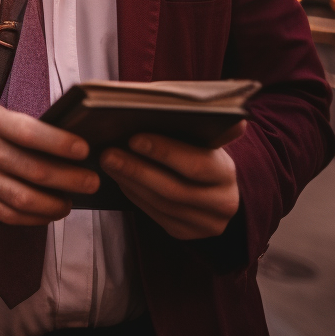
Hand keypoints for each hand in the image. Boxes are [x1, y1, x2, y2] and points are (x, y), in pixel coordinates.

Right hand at [0, 90, 99, 224]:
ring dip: (52, 205)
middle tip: (92, 181)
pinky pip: (4, 213)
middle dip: (68, 179)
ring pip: (21, 199)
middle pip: (32, 171)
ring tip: (71, 201)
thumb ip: (17, 123)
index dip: (59, 143)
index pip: (30, 133)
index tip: (84, 148)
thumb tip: (58, 140)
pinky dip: (30, 218)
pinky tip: (46, 213)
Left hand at [100, 121, 245, 240]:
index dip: (164, 152)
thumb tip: (170, 101)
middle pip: (174, 189)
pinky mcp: (186, 233)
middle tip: (108, 153)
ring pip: (161, 205)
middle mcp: (222, 202)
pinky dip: (134, 195)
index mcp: (227, 172)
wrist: (215, 186)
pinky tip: (119, 178)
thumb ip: (195, 120)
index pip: (197, 165)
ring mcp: (205, 224)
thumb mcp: (203, 135)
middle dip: (137, 170)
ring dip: (130, 182)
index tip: (134, 138)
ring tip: (107, 163)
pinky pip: (155, 215)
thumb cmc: (201, 149)